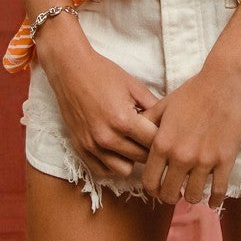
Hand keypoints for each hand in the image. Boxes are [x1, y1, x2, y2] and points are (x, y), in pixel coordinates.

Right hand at [43, 41, 161, 181]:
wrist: (70, 70)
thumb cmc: (104, 74)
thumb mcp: (134, 86)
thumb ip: (154, 106)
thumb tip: (169, 122)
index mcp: (123, 120)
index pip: (153, 142)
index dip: (163, 136)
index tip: (166, 131)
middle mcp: (107, 137)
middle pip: (142, 158)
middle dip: (150, 147)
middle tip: (150, 134)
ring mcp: (92, 146)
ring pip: (124, 170)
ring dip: (132, 158)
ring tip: (133, 141)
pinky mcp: (80, 149)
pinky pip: (103, 171)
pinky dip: (113, 163)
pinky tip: (117, 148)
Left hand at [140, 62, 240, 207]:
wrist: (224, 81)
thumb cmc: (193, 91)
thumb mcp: (164, 105)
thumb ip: (148, 123)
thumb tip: (135, 135)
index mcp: (162, 144)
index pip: (149, 182)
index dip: (152, 188)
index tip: (158, 187)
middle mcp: (180, 156)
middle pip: (169, 194)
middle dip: (170, 195)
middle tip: (175, 191)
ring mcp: (203, 160)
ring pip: (193, 196)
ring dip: (192, 197)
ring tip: (193, 192)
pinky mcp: (224, 160)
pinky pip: (219, 190)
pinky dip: (215, 199)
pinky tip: (213, 201)